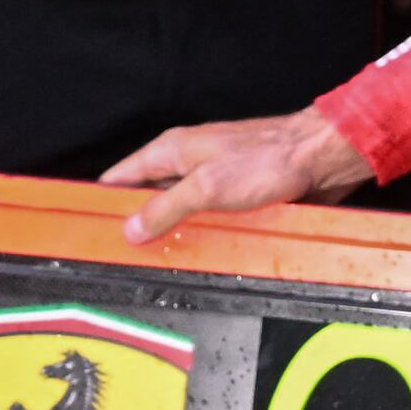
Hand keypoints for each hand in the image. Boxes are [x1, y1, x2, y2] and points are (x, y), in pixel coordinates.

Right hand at [104, 108, 370, 243]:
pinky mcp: (236, 198)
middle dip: (142, 227)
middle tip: (133, 255)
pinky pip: (210, 223)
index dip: (104, 201)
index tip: (90, 226)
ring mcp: (212, 182)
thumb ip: (166, 207)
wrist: (321, 157)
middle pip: (149, 201)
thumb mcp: (207, 187)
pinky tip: (208, 252)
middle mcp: (188, 165)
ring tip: (171, 257)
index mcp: (171, 151)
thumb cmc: (270, 158)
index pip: (120, 178)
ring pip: (180, 215)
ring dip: (178, 235)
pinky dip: (207, 237)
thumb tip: (132, 228)